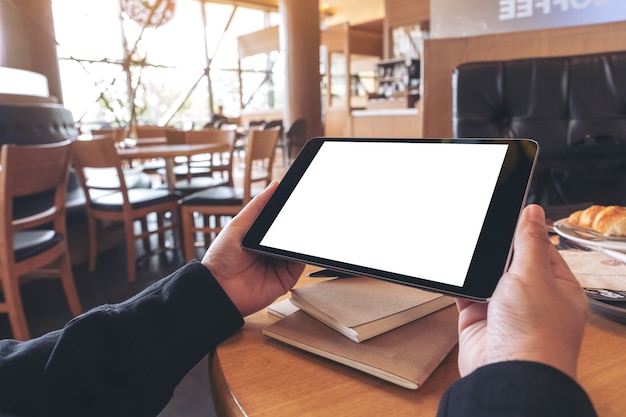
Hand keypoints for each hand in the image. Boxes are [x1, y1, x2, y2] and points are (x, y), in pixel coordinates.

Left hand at [201, 182, 304, 316]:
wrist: (219, 288)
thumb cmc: (221, 258)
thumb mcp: (238, 225)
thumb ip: (257, 207)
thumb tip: (274, 186)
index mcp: (262, 236)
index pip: (281, 220)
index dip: (291, 210)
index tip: (301, 196)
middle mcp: (273, 249)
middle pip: (292, 233)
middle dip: (300, 223)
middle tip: (308, 209)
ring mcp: (281, 263)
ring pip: (298, 247)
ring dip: (303, 238)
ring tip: (306, 225)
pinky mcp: (287, 278)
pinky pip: (300, 263)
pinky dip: (304, 254)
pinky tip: (301, 244)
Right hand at [456, 204, 587, 379]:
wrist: (508, 374)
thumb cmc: (535, 334)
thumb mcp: (534, 274)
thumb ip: (528, 241)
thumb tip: (533, 212)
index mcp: (557, 287)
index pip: (541, 249)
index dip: (524, 231)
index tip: (508, 213)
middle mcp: (532, 298)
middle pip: (510, 261)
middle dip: (496, 251)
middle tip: (482, 231)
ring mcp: (504, 309)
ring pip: (486, 276)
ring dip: (477, 268)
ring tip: (468, 252)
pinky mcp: (478, 319)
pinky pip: (466, 293)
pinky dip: (460, 284)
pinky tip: (457, 273)